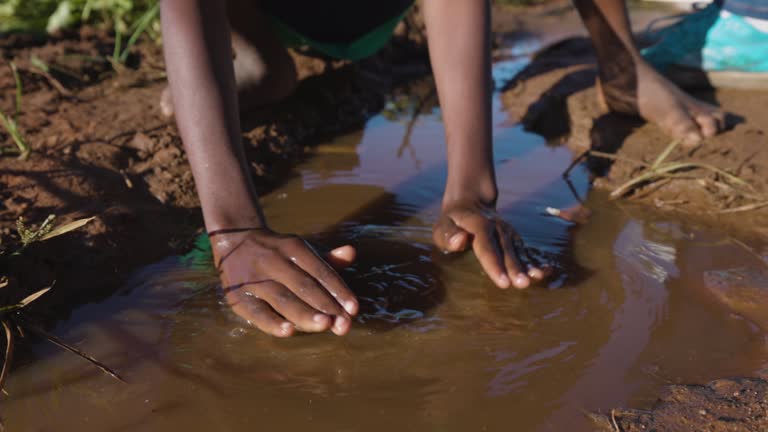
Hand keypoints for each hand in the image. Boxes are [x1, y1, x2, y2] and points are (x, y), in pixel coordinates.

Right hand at [210, 228, 358, 336]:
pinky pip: (256, 312)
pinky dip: (271, 322)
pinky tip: (289, 331)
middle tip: (344, 323)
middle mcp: (273, 260)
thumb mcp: (300, 252)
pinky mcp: (237, 296)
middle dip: (325, 305)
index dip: (338, 289)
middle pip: (303, 285)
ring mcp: (254, 278)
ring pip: (282, 298)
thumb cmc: (278, 254)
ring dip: (304, 313)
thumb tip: (351, 252)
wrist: (233, 241)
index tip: (354, 309)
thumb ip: (326, 259)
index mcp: (292, 247)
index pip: (319, 271)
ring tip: (325, 325)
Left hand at [433, 201, 545, 288]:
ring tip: (536, 279)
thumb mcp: (442, 226)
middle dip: (515, 268)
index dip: (494, 264)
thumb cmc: (452, 221)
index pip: (486, 246)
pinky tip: (544, 273)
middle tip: (522, 284)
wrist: (470, 201)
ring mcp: (508, 232)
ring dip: (527, 265)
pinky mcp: (514, 239)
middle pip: (506, 250)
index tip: (503, 282)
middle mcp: (497, 227)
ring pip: (518, 250)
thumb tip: (460, 240)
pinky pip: (525, 251)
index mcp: (478, 224)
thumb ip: (448, 234)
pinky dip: (534, 261)